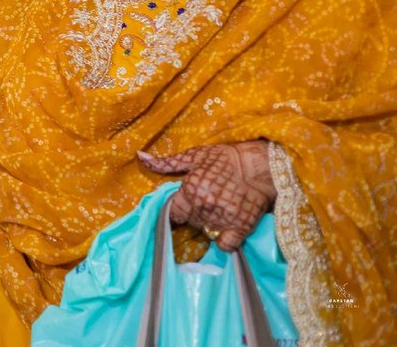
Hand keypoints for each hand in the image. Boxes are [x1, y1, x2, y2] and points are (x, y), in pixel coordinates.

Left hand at [138, 141, 275, 251]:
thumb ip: (166, 163)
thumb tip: (140, 157)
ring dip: (207, 225)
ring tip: (216, 210)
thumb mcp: (194, 156)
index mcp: (190, 191)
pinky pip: (225, 245)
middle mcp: (203, 208)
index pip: (172, 212)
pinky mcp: (241, 228)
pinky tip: (225, 229)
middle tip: (204, 203)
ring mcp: (221, 220)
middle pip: (189, 222)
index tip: (181, 207)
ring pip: (204, 232)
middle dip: (192, 214)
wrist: (260, 165)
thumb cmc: (225, 158)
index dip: (175, 211)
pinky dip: (223, 240)